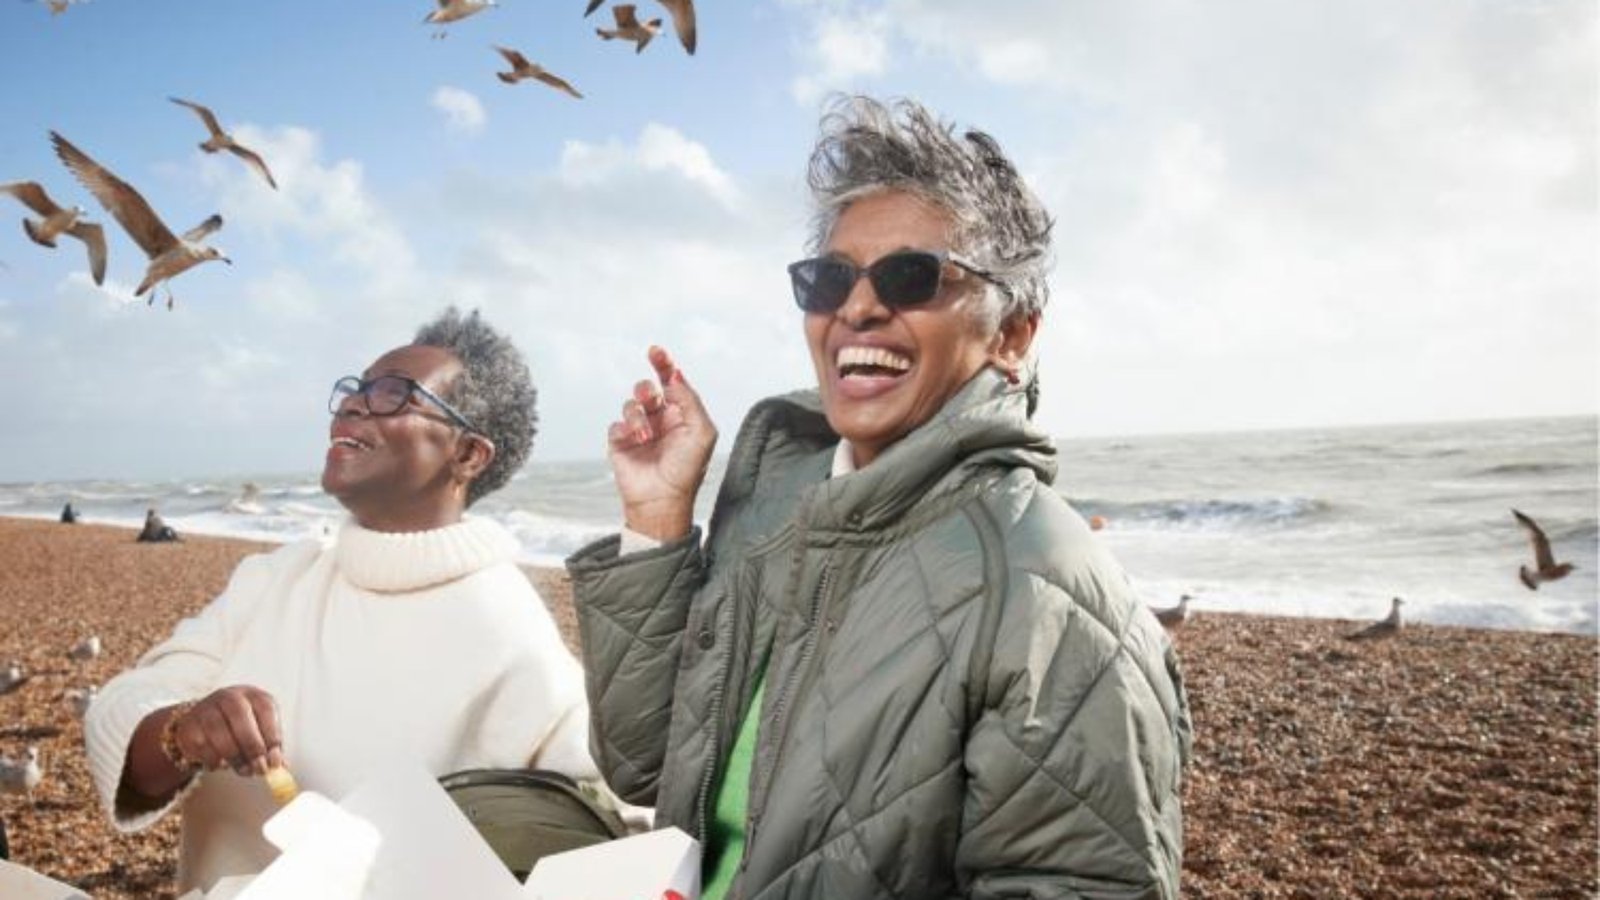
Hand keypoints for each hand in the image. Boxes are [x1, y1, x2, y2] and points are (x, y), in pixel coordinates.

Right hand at [169, 685, 284, 776]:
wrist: (204, 724)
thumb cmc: (241, 729)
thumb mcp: (260, 733)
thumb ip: (270, 749)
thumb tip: (279, 766)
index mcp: (253, 695)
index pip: (265, 708)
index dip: (272, 735)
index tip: (275, 760)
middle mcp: (229, 696)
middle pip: (240, 715)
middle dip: (251, 745)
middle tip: (258, 768)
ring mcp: (206, 708)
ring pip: (218, 731)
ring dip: (233, 756)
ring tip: (242, 769)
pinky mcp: (188, 725)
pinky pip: (200, 745)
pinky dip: (213, 760)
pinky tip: (221, 765)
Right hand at [607, 346, 717, 541]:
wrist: (662, 499)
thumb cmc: (687, 469)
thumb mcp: (701, 432)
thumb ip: (690, 400)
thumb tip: (675, 377)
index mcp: (681, 415)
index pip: (671, 382)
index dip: (663, 364)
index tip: (655, 351)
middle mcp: (659, 419)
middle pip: (647, 388)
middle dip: (647, 390)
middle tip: (652, 400)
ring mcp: (639, 431)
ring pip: (630, 404)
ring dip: (637, 416)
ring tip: (646, 436)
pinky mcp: (620, 443)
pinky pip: (616, 424)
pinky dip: (624, 429)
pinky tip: (634, 441)